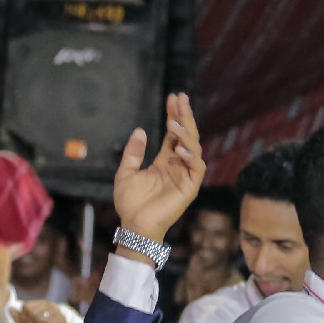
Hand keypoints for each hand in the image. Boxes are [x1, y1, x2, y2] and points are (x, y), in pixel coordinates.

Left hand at [111, 93, 205, 244]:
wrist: (134, 225)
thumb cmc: (130, 203)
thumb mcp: (126, 173)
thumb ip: (133, 153)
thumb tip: (140, 130)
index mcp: (165, 161)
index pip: (174, 134)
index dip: (174, 115)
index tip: (173, 98)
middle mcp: (178, 166)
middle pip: (186, 135)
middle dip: (184, 116)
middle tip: (180, 98)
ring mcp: (185, 175)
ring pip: (194, 148)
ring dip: (185, 134)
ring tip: (174, 123)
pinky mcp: (190, 187)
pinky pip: (197, 167)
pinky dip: (190, 156)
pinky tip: (178, 148)